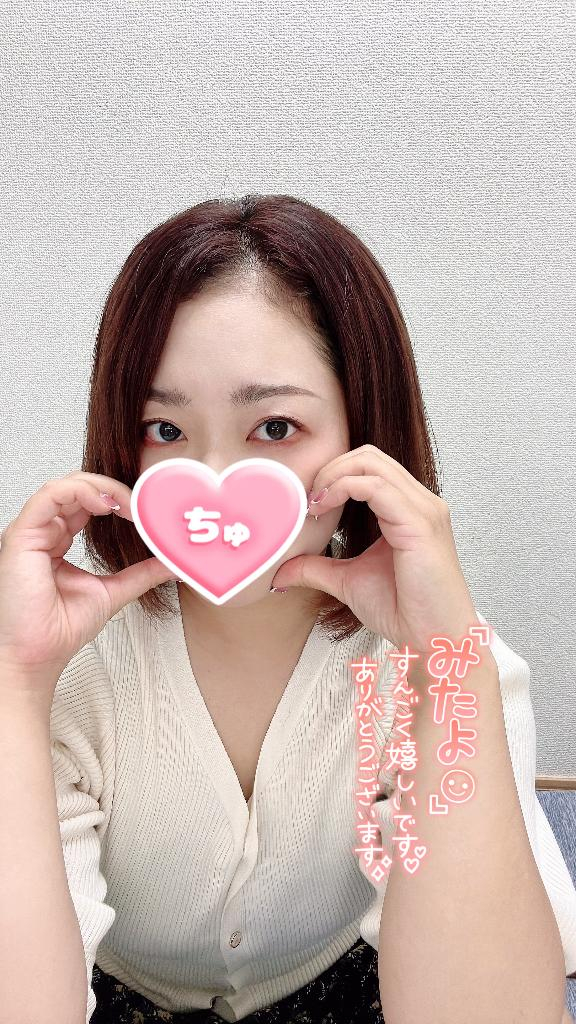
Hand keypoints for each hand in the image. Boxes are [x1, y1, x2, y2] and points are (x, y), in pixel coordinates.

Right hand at [0, 470, 176, 690]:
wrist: (38, 656)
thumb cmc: (60, 629)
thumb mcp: (114, 591)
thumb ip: (142, 574)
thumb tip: (174, 563)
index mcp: (58, 541)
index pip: (87, 503)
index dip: (118, 499)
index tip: (146, 511)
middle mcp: (42, 532)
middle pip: (78, 488)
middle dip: (114, 490)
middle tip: (142, 504)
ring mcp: (31, 531)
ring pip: (65, 486)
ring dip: (102, 487)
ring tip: (127, 504)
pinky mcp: (22, 534)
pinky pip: (50, 495)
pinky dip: (81, 491)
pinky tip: (106, 504)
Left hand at [270, 444, 479, 653]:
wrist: (433, 640)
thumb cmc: (405, 611)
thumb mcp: (348, 581)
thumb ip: (317, 568)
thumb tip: (281, 571)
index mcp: (409, 509)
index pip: (369, 466)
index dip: (334, 474)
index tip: (309, 502)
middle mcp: (421, 502)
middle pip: (369, 456)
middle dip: (330, 469)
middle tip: (308, 498)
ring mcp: (424, 509)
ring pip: (371, 463)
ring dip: (333, 477)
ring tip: (314, 503)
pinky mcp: (420, 524)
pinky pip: (376, 487)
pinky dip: (343, 488)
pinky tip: (325, 509)